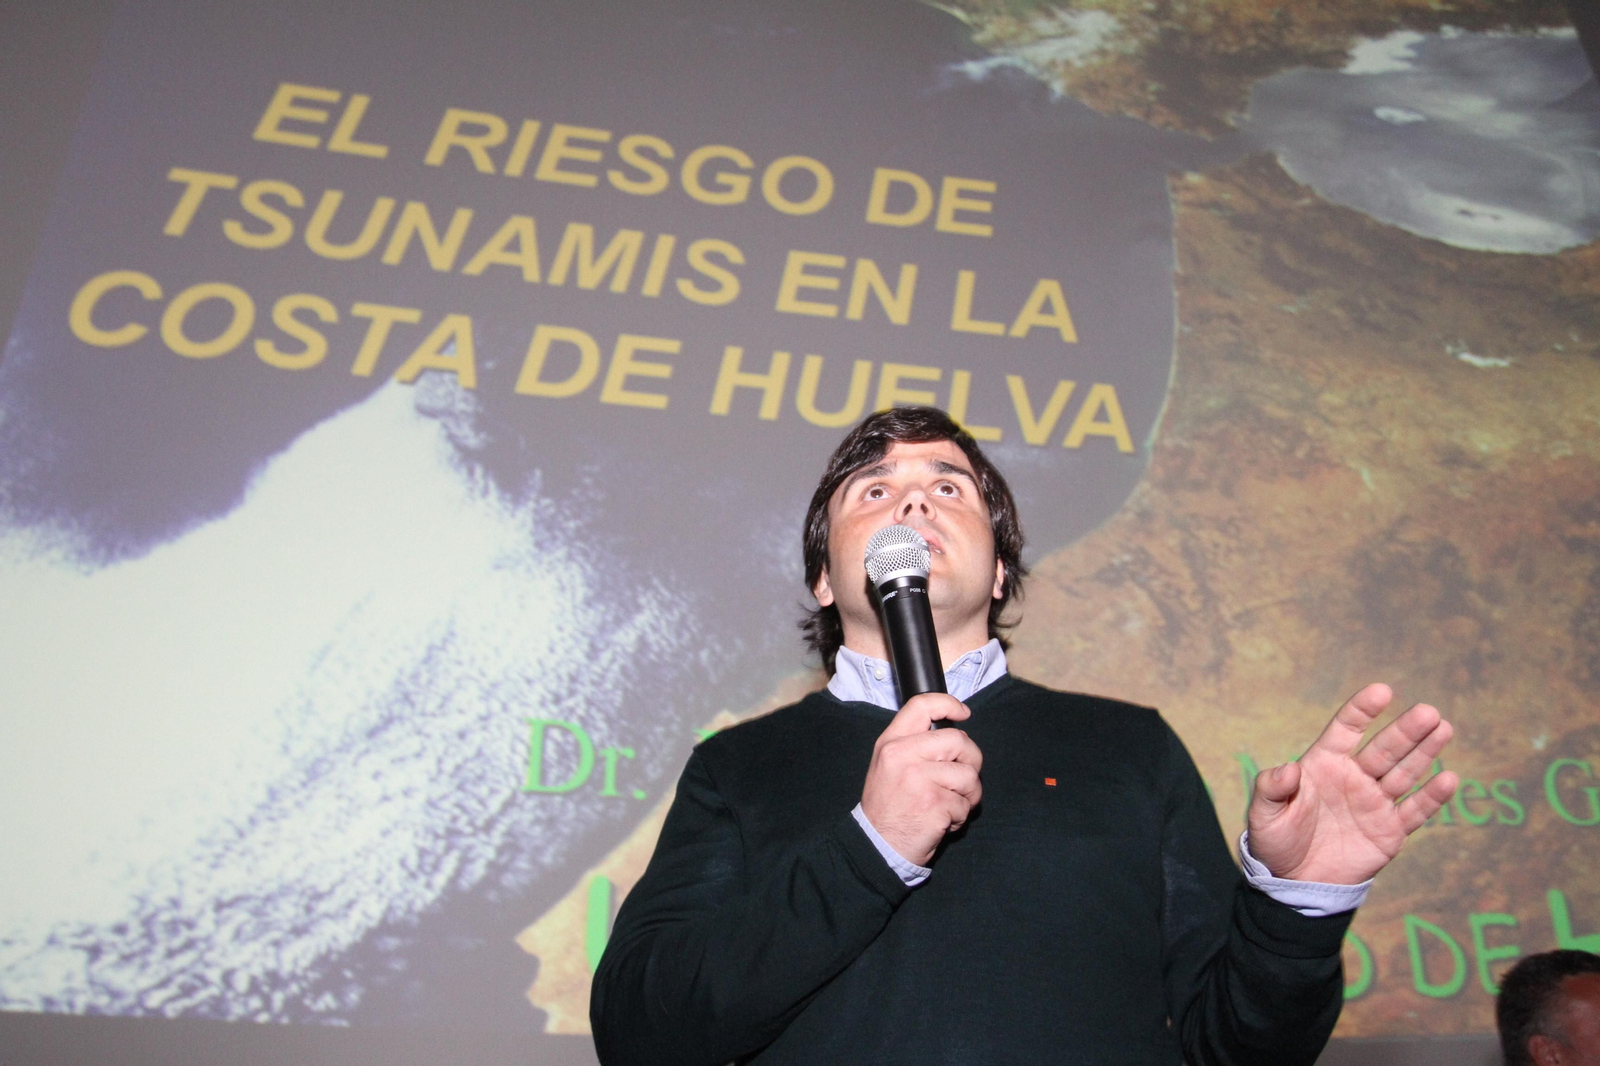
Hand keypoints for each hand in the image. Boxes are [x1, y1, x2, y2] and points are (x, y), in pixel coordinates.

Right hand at [860, 692, 982, 866]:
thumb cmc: (887, 806)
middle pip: (958, 740)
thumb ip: (914, 745)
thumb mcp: (887, 765)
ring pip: (969, 774)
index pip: (921, 706)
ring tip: (951, 804)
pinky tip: (943, 821)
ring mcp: (919, 780)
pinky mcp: (935, 804)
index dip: (949, 704)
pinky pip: (966, 804)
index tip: (963, 713)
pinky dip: (960, 816)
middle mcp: (903, 756)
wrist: (877, 845)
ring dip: (968, 794)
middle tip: (963, 777)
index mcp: (891, 743)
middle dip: (971, 759)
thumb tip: (954, 733)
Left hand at [1247, 683, 1458, 884]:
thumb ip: (1272, 789)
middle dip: (1406, 730)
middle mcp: (1354, 778)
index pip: (1345, 730)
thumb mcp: (1264, 814)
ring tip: (1444, 727)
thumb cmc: (1275, 841)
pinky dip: (1432, 796)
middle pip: (1384, 749)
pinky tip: (1450, 779)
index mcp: (1323, 764)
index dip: (1362, 710)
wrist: (1294, 882)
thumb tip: (1288, 768)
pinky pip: (1415, 811)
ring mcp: (1374, 803)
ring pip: (1404, 772)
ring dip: (1425, 752)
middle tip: (1429, 712)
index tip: (1382, 691)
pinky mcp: (1390, 831)